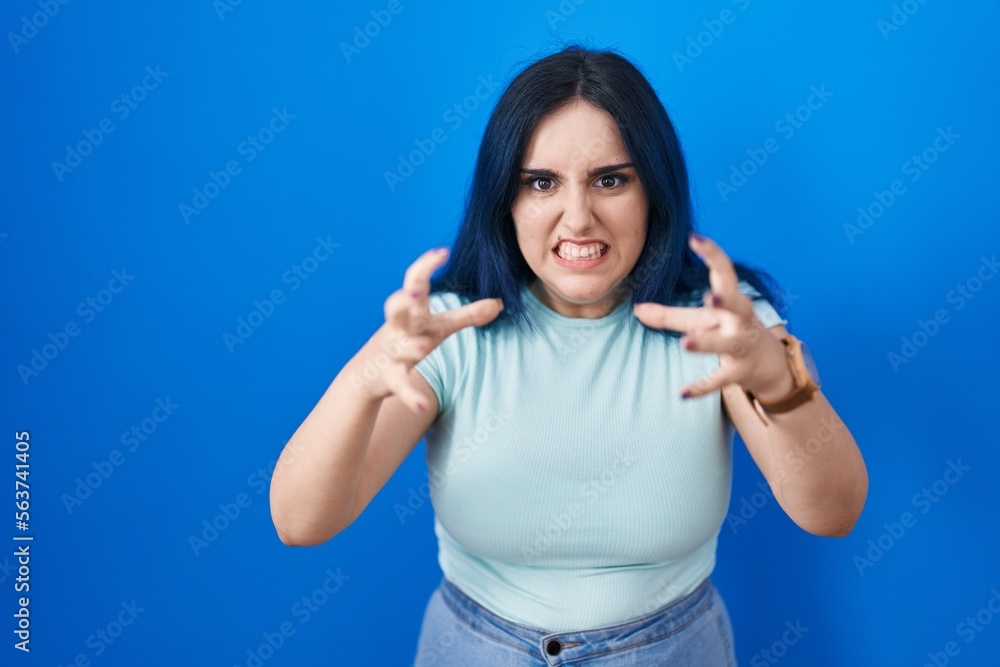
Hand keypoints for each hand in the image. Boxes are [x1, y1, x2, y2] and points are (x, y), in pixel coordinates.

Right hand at [364, 247, 503, 412]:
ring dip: (410, 347)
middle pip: (396, 308)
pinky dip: (411, 396)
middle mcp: (398, 328)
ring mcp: (392, 352)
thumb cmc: (408, 341)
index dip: (426, 266)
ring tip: (422, 347)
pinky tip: (421, 406)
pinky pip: (400, 386)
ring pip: (398, 347)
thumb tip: (499, 303)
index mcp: (411, 311)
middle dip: (404, 299)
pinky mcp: (390, 378)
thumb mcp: (438, 327)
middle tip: (415, 290)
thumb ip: (467, 316)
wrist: (366, 375)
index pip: (415, 281)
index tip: (442, 251)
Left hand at [631, 232, 791, 399]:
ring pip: (727, 343)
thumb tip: (637, 308)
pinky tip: (682, 393)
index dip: (712, 254)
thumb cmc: (729, 332)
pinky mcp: (740, 372)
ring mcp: (742, 346)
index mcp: (732, 301)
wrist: (769, 365)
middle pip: (738, 305)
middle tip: (711, 296)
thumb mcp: (701, 321)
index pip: (725, 272)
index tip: (694, 237)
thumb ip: (669, 315)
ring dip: (708, 342)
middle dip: (727, 300)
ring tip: (686, 344)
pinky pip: (719, 380)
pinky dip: (701, 387)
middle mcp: (740, 320)